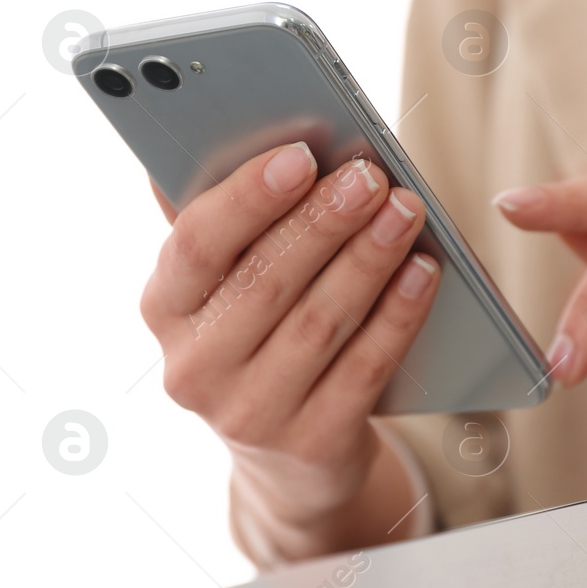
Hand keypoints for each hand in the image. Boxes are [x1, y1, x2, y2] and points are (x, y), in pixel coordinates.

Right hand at [140, 143, 440, 560]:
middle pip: (264, 282)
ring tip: (405, 210)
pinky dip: (397, 315)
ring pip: (318, 323)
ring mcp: (250, 414)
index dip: (247, 199)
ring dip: (368, 259)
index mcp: (164, 309)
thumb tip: (209, 129)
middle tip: (370, 176)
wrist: (290, 458)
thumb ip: (223, 217)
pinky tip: (422, 272)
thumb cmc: (258, 335)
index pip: (195, 246)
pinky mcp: (311, 443)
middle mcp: (194, 368)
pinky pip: (363, 368)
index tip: (300, 156)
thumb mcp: (223, 285)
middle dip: (323, 222)